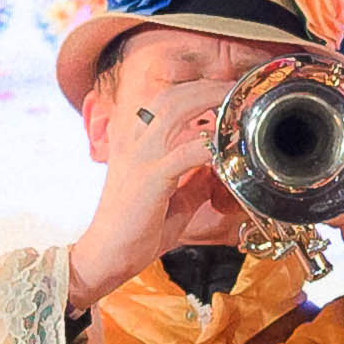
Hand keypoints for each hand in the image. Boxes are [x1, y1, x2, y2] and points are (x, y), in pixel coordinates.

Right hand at [63, 71, 249, 306]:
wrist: (105, 255)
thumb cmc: (136, 229)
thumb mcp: (173, 197)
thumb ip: (195, 179)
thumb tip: (221, 167)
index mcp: (134, 141)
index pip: (166, 100)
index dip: (197, 91)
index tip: (225, 93)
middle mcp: (133, 140)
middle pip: (173, 95)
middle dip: (209, 87)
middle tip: (237, 91)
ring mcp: (140, 156)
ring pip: (177, 110)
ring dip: (211, 102)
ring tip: (237, 105)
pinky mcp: (150, 177)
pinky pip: (187, 152)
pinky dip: (211, 147)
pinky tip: (227, 150)